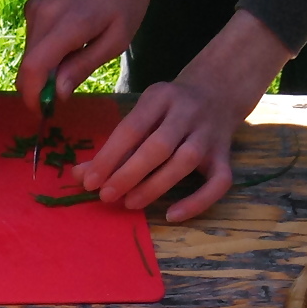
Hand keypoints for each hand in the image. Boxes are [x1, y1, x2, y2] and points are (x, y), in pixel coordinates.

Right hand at [16, 0, 161, 109]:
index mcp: (66, 25)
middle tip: (65, 94)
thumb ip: (83, 66)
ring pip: (30, 53)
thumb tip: (58, 94)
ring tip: (78, 57)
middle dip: (41, 86)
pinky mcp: (34, 5)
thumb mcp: (116, 40)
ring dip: (46, 67)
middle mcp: (41, 15)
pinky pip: (34, 39)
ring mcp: (35, 8)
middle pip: (28, 65)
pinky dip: (47, 51)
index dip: (32, 96)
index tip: (43, 112)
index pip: (33, 69)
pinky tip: (72, 42)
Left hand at [72, 10, 292, 221]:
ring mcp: (210, 134)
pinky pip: (219, 183)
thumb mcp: (141, 114)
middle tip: (106, 196)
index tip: (89, 180)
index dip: (108, 156)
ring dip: (155, 186)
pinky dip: (197, 202)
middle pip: (159, 146)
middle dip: (129, 173)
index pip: (131, 128)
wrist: (218, 92)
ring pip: (186, 162)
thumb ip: (113, 144)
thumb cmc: (167, 110)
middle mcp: (187, 113)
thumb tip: (80, 174)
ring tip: (129, 203)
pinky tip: (171, 215)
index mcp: (160, 97)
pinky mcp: (226, 156)